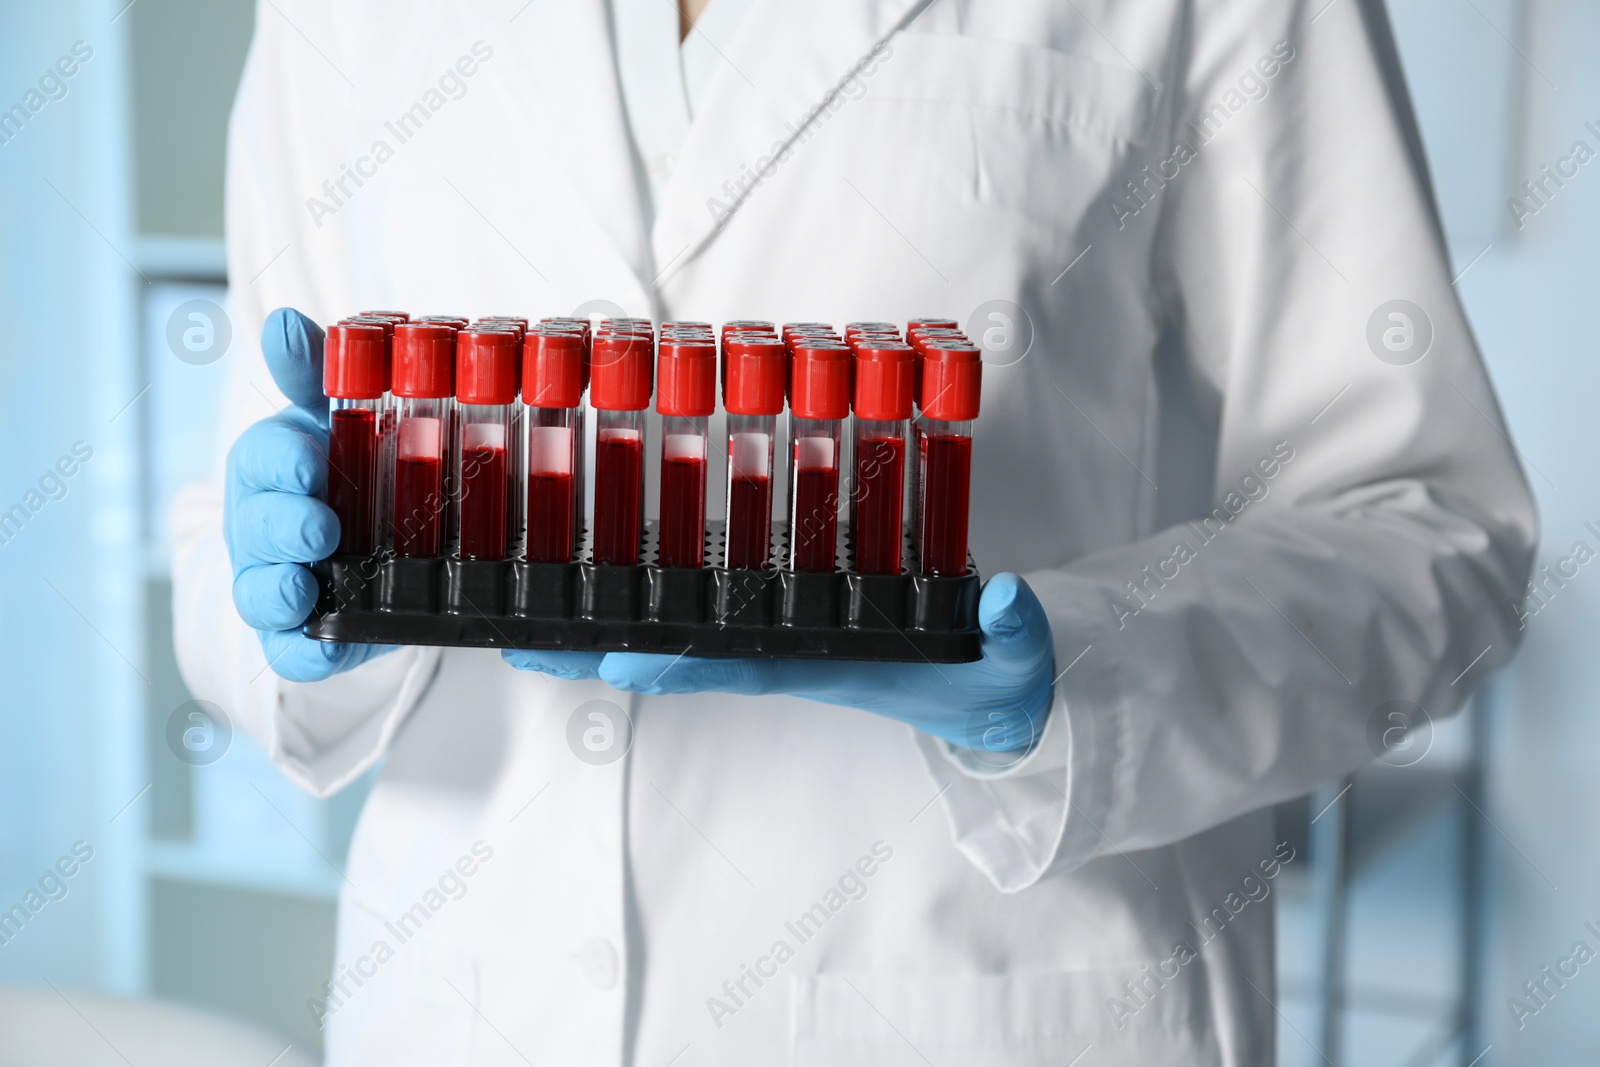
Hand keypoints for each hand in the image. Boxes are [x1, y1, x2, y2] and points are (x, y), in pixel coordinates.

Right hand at [225, 308, 392, 681]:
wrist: (375, 540)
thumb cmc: (347, 466)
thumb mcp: (339, 416)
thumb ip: (316, 373)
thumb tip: (286, 323)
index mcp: (273, 469)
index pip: (260, 457)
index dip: (280, 459)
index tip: (311, 457)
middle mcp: (264, 528)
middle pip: (254, 528)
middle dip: (281, 525)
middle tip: (321, 525)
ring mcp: (280, 583)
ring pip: (261, 592)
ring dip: (278, 589)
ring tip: (302, 585)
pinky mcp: (308, 636)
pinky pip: (294, 652)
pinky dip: (305, 652)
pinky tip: (324, 647)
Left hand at [504, 572, 1054, 751]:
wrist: (992, 697)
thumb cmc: (992, 681)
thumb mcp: (1016, 663)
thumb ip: (1017, 636)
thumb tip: (1005, 598)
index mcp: (830, 667)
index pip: (745, 666)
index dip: (682, 661)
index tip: (618, 659)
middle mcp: (786, 657)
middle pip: (678, 655)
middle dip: (599, 650)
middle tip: (517, 640)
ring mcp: (775, 642)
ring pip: (674, 636)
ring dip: (601, 630)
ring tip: (523, 617)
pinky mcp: (777, 623)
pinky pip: (696, 617)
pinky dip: (642, 603)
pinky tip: (595, 585)